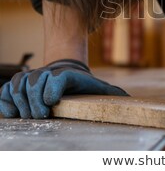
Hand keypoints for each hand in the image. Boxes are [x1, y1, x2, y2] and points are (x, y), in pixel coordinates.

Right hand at [0, 59, 127, 118]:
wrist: (66, 74)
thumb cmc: (84, 86)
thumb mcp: (99, 88)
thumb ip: (112, 93)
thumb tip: (129, 98)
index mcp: (69, 74)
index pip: (59, 77)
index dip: (53, 88)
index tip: (52, 102)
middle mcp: (48, 72)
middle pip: (35, 81)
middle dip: (36, 101)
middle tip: (42, 116)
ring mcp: (32, 77)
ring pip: (19, 84)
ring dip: (22, 102)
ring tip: (31, 115)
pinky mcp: (19, 85)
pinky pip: (6, 90)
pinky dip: (6, 100)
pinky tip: (14, 113)